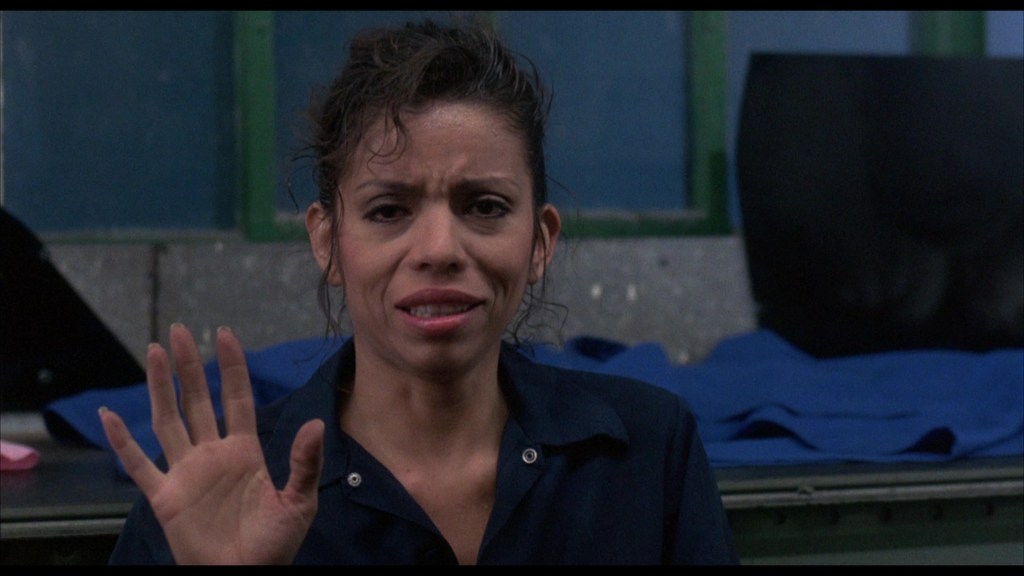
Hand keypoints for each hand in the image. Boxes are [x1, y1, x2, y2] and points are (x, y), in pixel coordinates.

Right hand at [99, 324, 324, 563]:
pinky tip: (109, 415)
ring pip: (168, 420)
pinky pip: (138, 465)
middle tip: (180, 331)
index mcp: (245, 451)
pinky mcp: (165, 497)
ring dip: (159, 387)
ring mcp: (186, 472)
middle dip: (189, 366)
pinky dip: (122, 441)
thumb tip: (315, 424)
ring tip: (152, 351)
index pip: (236, 399)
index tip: (225, 335)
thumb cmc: (275, 545)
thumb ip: (304, 462)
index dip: (231, 368)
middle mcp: (212, 454)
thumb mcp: (299, 501)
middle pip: (197, 400)